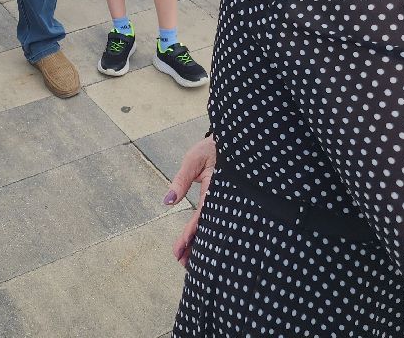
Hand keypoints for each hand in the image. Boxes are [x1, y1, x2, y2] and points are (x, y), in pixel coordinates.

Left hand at [164, 135, 217, 265]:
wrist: (235, 141)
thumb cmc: (214, 148)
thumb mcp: (195, 159)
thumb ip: (182, 180)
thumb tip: (168, 201)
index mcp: (215, 190)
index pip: (201, 217)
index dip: (190, 234)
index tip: (179, 250)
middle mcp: (220, 199)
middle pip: (207, 228)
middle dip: (195, 246)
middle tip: (182, 263)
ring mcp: (222, 201)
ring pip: (211, 226)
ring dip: (199, 242)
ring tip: (186, 260)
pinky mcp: (221, 201)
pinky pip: (212, 219)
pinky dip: (203, 231)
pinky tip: (197, 243)